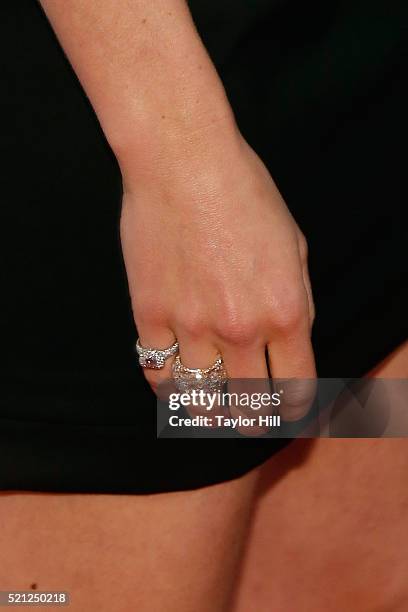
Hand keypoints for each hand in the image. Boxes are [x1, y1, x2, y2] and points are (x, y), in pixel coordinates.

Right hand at [120, 120, 315, 422]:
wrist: (183, 162)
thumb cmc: (245, 194)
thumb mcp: (295, 246)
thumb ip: (299, 302)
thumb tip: (292, 343)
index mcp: (285, 312)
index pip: (295, 389)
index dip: (293, 410)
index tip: (285, 411)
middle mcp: (240, 328)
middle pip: (247, 404)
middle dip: (251, 420)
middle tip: (247, 418)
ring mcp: (190, 325)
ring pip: (199, 398)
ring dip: (208, 412)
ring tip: (211, 411)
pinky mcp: (149, 314)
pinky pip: (156, 372)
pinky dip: (168, 385)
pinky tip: (175, 382)